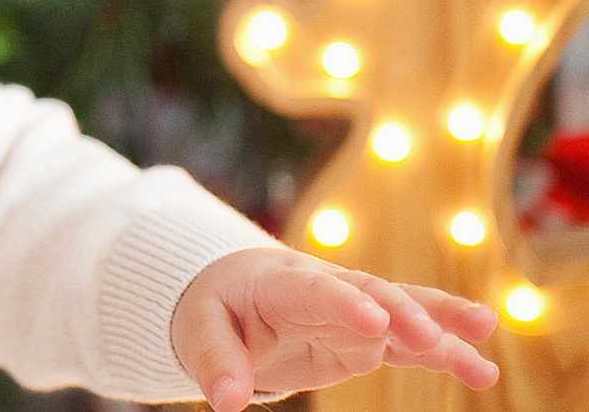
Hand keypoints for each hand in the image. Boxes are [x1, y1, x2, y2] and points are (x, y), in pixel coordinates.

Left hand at [171, 245, 499, 410]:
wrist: (235, 288)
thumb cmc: (216, 306)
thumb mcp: (199, 328)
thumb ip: (214, 361)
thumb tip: (226, 401)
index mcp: (281, 283)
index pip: (315, 291)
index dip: (344, 303)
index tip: (374, 321)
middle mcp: (327, 290)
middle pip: (370, 293)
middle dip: (400, 311)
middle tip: (428, 333)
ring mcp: (354, 312)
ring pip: (403, 311)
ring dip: (441, 320)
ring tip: (483, 328)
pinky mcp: (369, 338)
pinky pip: (411, 345)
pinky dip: (444, 352)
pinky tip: (482, 369)